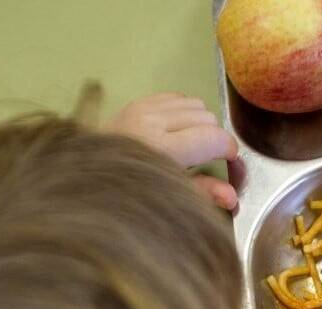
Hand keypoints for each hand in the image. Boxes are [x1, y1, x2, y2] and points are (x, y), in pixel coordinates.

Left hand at [104, 93, 238, 208]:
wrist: (89, 180)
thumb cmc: (131, 195)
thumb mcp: (169, 199)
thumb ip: (202, 193)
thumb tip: (233, 197)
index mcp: (162, 150)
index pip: (213, 138)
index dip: (230, 151)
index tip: (230, 165)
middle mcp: (153, 123)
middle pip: (207, 118)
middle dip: (215, 139)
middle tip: (209, 160)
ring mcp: (143, 109)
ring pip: (195, 104)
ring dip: (201, 124)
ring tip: (192, 146)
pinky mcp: (137, 102)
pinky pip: (177, 97)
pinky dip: (184, 112)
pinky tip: (178, 131)